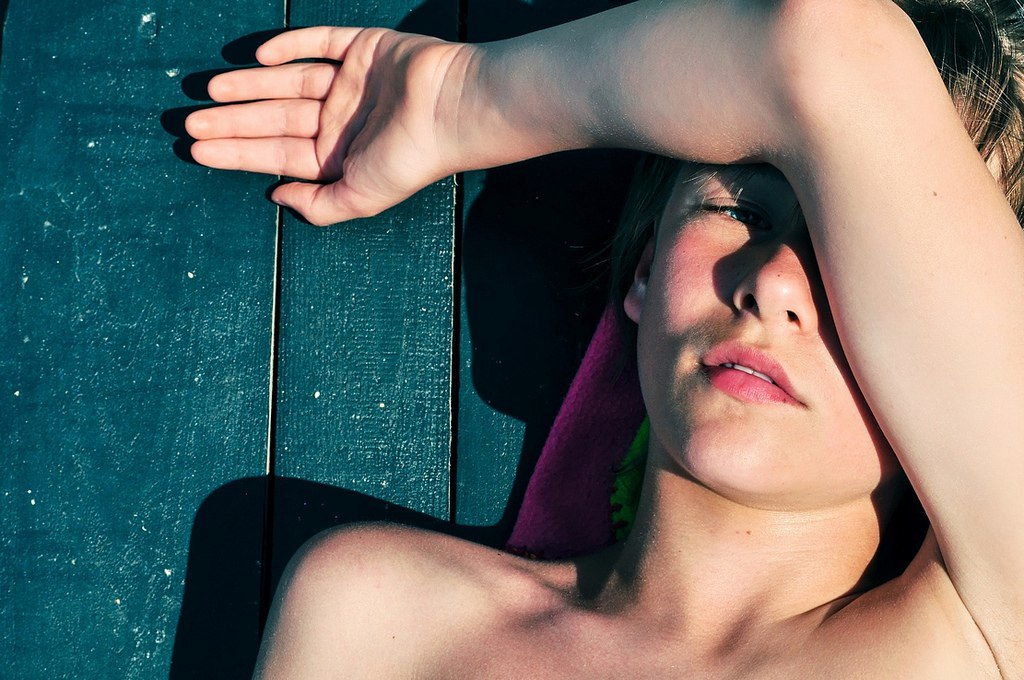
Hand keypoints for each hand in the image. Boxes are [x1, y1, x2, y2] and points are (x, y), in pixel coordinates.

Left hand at [186, 27, 469, 224]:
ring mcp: (351, 83)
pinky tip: (257, 56)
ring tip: (209, 88)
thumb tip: (276, 196)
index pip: (277, 152)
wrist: (453, 109)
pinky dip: (289, 46)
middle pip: (275, 117)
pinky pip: (319, 44)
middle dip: (232, 120)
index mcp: (340, 156)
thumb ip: (319, 206)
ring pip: (288, 82)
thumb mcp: (361, 197)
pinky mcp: (364, 49)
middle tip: (187, 122)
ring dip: (249, 84)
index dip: (235, 151)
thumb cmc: (410, 158)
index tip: (196, 149)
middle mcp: (341, 120)